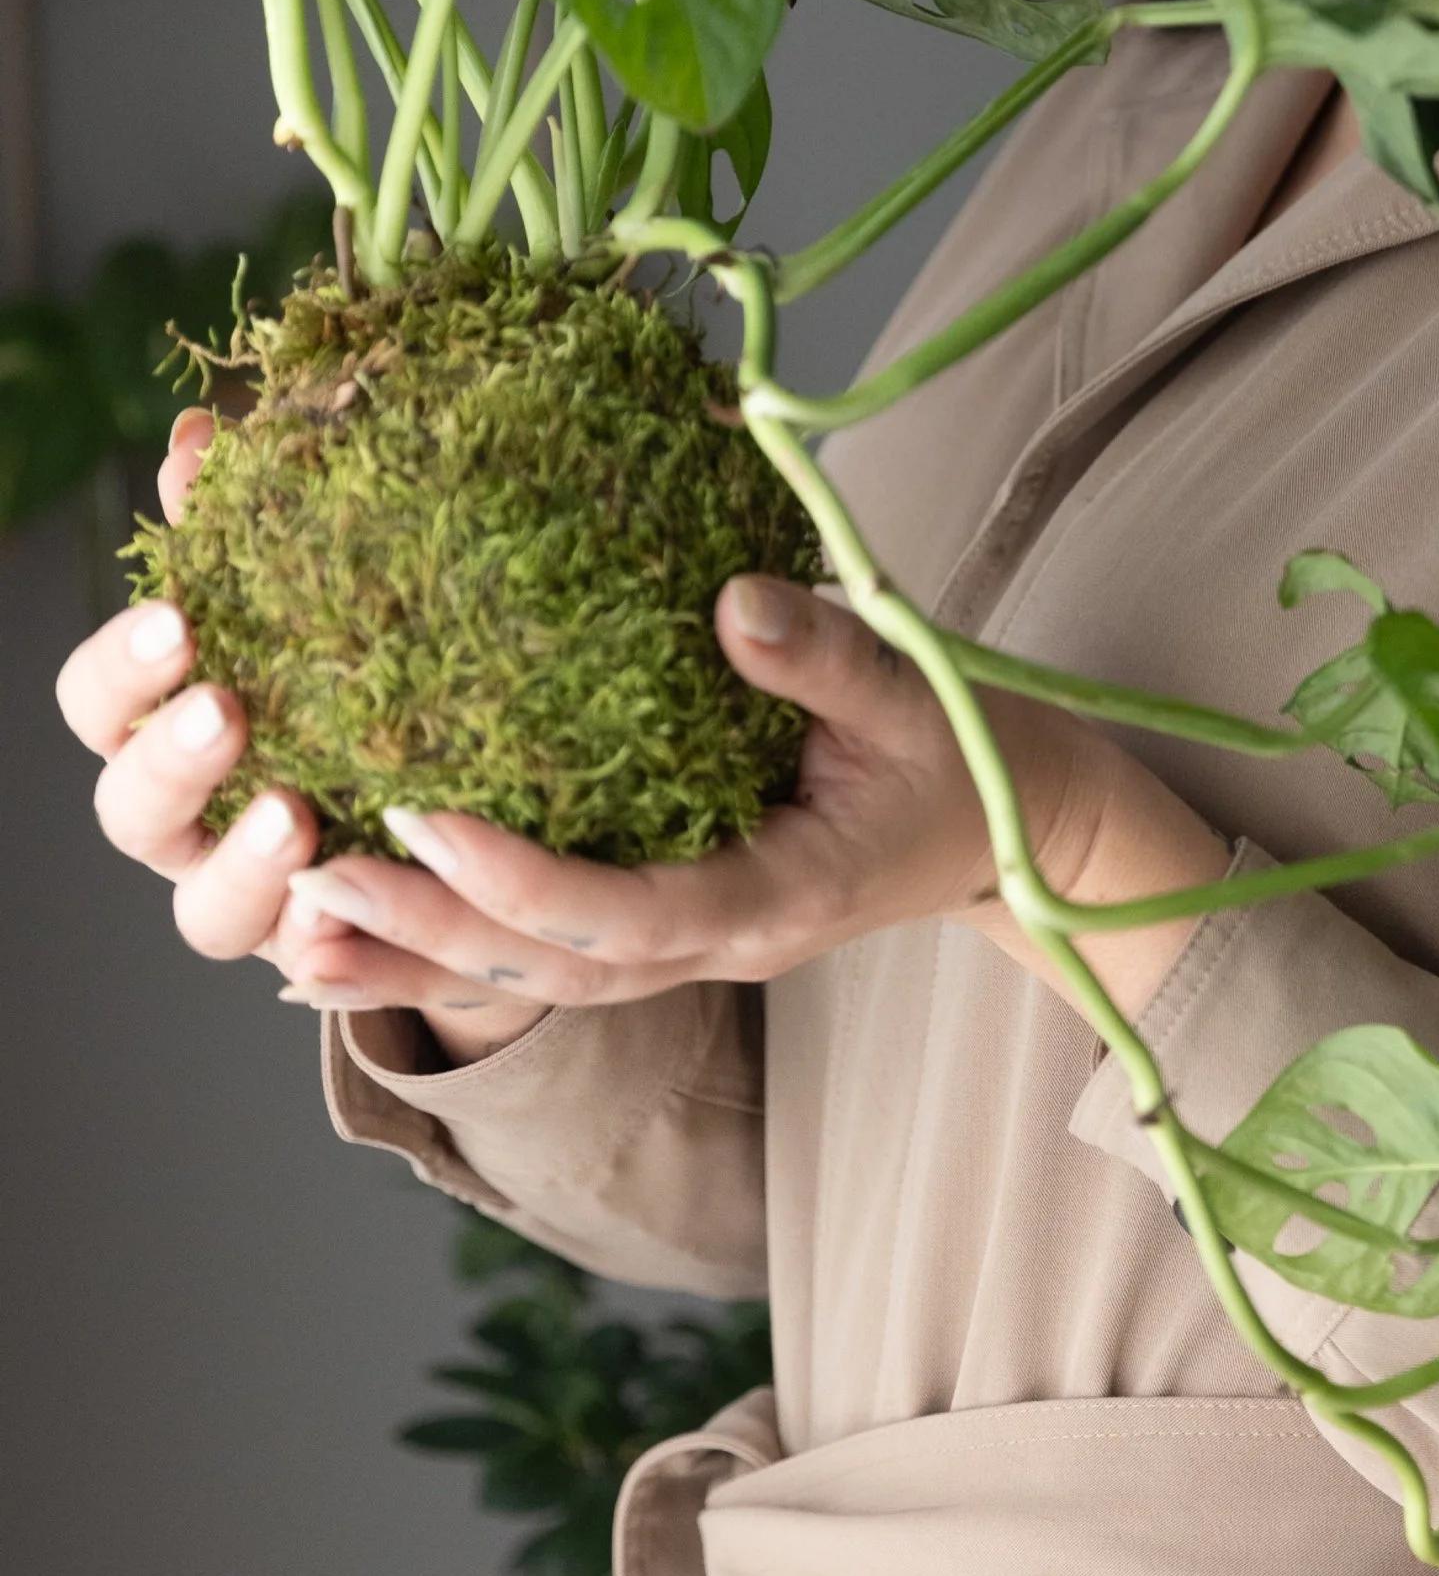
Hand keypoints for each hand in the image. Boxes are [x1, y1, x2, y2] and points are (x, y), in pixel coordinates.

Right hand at [50, 407, 445, 1028]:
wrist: (450, 800)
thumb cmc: (344, 676)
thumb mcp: (307, 597)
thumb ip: (244, 529)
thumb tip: (202, 434)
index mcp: (163, 726)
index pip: (93, 703)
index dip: (121, 669)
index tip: (179, 618)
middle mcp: (188, 824)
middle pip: (128, 812)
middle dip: (169, 763)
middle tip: (228, 711)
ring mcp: (251, 900)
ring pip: (206, 914)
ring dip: (243, 868)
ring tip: (299, 816)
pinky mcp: (323, 953)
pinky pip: (313, 970)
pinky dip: (324, 952)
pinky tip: (349, 921)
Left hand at [254, 573, 1224, 1052]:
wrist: (1013, 823)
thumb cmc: (965, 752)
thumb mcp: (917, 692)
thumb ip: (826, 656)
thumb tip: (733, 597)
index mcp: (774, 899)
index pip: (623, 915)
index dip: (516, 877)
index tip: (420, 815)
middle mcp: (716, 946)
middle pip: (543, 967)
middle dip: (419, 927)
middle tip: (301, 866)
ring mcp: (687, 951)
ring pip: (527, 977)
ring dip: (409, 952)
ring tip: (288, 911)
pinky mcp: (664, 925)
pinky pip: (539, 955)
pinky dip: (444, 947)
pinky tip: (349, 930)